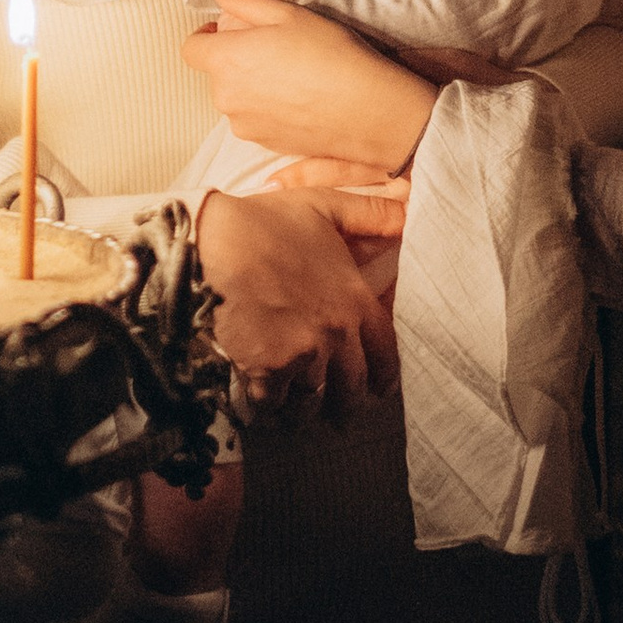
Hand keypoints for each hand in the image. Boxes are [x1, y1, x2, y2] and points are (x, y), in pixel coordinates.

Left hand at [185, 0, 435, 171]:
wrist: (368, 111)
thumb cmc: (331, 55)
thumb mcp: (289, 15)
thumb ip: (245, 1)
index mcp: (226, 61)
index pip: (190, 48)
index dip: (207, 36)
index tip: (230, 30)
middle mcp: (227, 98)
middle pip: (216, 74)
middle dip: (235, 59)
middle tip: (274, 47)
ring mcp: (245, 126)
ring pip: (236, 99)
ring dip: (251, 86)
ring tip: (292, 73)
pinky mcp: (265, 144)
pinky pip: (255, 121)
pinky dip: (268, 109)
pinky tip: (300, 97)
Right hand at [195, 190, 398, 415]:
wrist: (212, 242)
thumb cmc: (266, 221)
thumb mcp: (325, 206)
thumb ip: (371, 214)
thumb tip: (410, 209)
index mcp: (354, 301)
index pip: (386, 354)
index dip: (385, 378)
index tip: (380, 391)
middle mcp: (335, 335)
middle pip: (352, 390)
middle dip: (345, 406)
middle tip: (339, 416)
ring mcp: (301, 355)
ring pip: (312, 402)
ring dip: (304, 410)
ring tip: (297, 413)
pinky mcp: (266, 370)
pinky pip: (274, 405)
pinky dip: (269, 407)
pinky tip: (263, 403)